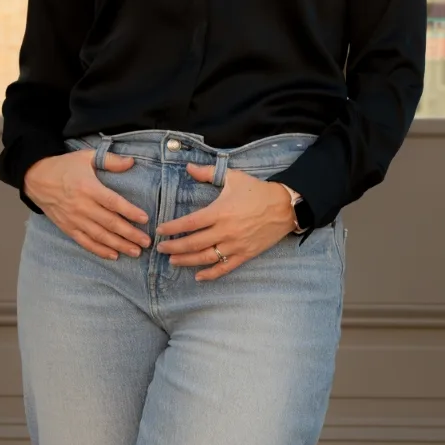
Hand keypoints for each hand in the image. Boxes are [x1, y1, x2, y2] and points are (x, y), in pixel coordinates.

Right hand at [23, 151, 151, 260]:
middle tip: (146, 242)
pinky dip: (99, 250)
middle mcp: (82, 206)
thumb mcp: (86, 157)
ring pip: (99, 236)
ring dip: (118, 245)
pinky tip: (113, 255)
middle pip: (109, 223)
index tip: (145, 219)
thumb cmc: (64, 166)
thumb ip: (110, 160)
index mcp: (88, 187)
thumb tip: (131, 162)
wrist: (36, 178)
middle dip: (130, 234)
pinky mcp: (67, 227)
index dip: (129, 211)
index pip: (112, 202)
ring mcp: (74, 219)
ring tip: (135, 252)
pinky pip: (85, 242)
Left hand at [156, 163, 295, 279]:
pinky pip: (225, 267)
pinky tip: (198, 276)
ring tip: (173, 261)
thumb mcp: (233, 177)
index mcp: (220, 211)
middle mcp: (225, 231)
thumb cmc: (257, 191)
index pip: (190, 223)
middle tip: (160, 249)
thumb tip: (188, 168)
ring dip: (187, 261)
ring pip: (206, 257)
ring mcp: (235, 245)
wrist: (284, 206)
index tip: (160, 230)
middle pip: (193, 243)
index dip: (172, 228)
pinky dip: (211, 274)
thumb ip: (208, 173)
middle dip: (174, 247)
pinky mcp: (245, 254)